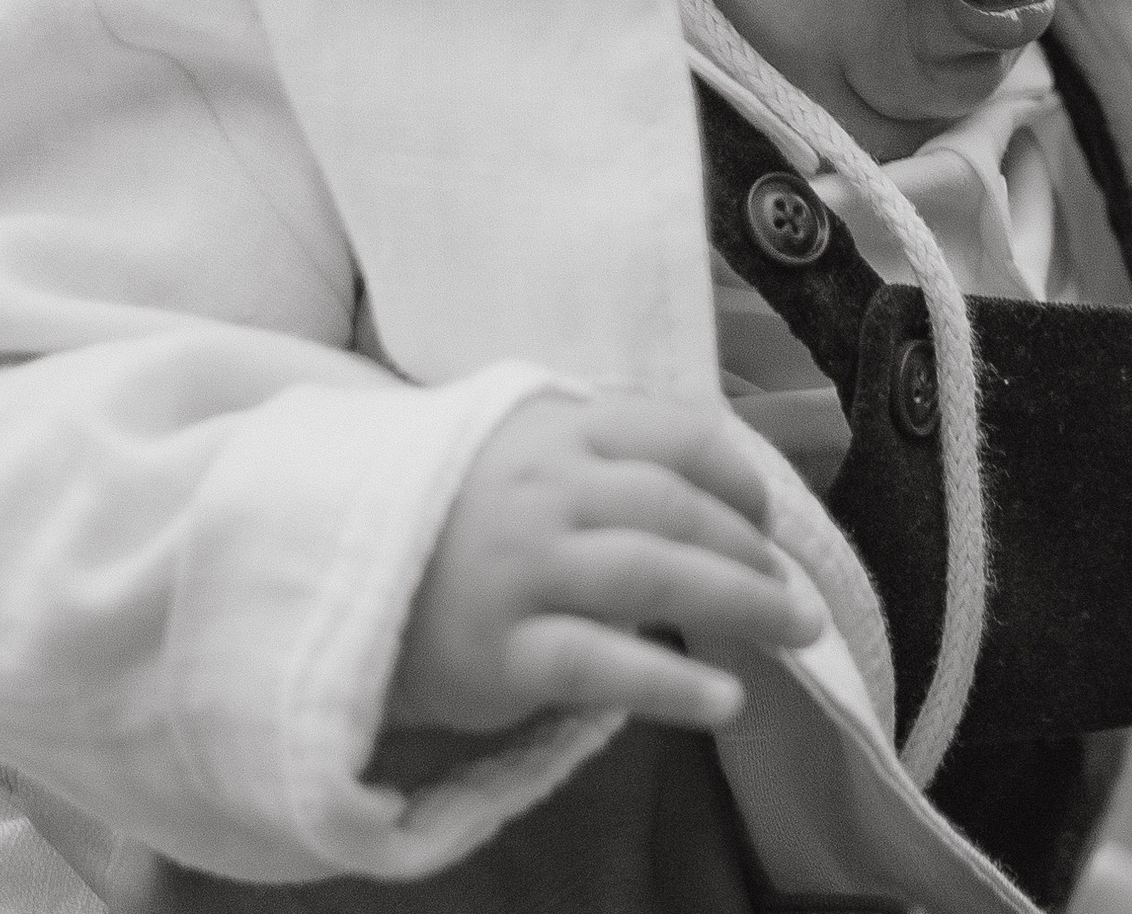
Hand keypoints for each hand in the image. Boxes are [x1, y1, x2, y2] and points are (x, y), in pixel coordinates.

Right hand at [387, 392, 822, 737]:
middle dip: (752, 554)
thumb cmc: (456, 512)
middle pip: (677, 510)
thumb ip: (608, 446)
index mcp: (558, 428)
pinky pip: (603, 667)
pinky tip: (725, 703)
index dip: (740, 481)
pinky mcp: (501, 652)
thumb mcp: (524, 445)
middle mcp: (543, 490)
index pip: (678, 436)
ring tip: (791, 635)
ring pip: (653, 577)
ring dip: (740, 607)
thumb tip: (726, 483)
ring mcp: (520, 569)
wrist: (337, 574)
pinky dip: (673, 686)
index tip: (769, 522)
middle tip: (795, 595)